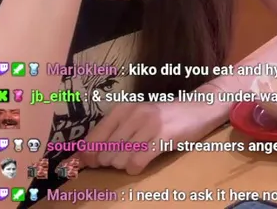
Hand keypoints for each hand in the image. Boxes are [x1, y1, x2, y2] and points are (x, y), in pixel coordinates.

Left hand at [78, 100, 219, 173]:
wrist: (200, 108)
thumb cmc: (164, 117)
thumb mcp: (134, 120)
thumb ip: (108, 136)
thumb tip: (77, 160)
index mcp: (121, 109)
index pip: (91, 140)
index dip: (89, 157)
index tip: (93, 163)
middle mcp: (133, 114)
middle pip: (105, 154)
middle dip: (111, 162)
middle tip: (125, 156)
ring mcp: (149, 124)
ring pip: (119, 160)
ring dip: (125, 165)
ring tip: (137, 156)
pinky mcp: (164, 136)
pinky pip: (137, 162)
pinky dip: (135, 169)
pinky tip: (142, 164)